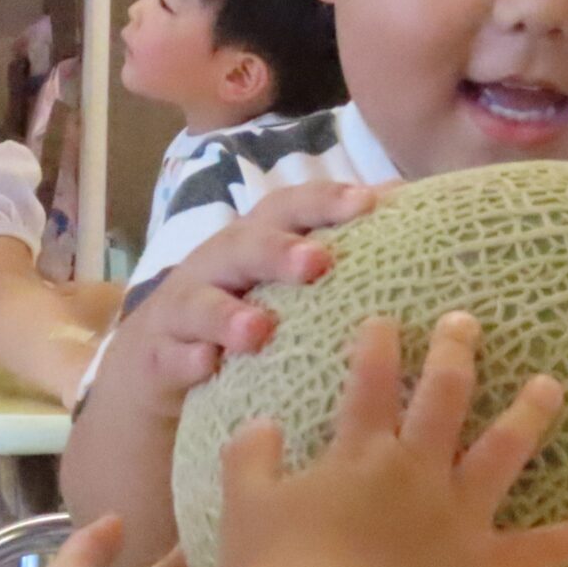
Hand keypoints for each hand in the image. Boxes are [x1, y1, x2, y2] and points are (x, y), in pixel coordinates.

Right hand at [88, 183, 380, 420]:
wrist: (157, 364)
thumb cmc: (243, 312)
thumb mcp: (284, 282)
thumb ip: (336, 249)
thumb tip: (411, 205)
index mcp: (257, 242)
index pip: (290, 207)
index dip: (325, 200)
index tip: (369, 202)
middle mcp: (217, 266)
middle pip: (244, 245)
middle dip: (278, 250)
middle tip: (318, 263)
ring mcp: (182, 310)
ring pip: (199, 302)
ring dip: (227, 313)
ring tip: (258, 330)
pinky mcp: (157, 357)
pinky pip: (168, 356)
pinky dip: (187, 359)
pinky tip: (206, 366)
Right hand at [216, 313, 567, 566]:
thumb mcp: (243, 505)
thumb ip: (251, 458)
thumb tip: (260, 424)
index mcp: (359, 455)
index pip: (371, 381)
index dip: (379, 345)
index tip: (387, 319)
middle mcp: (416, 472)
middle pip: (445, 396)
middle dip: (457, 353)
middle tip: (468, 322)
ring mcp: (457, 519)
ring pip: (503, 452)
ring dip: (529, 415)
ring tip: (550, 386)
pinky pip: (540, 552)